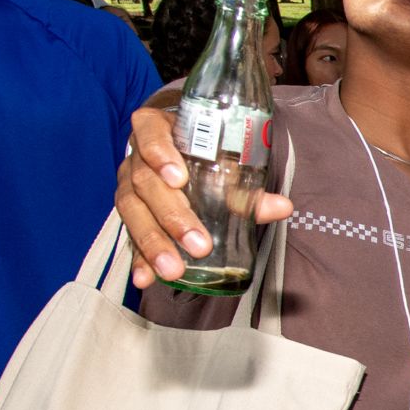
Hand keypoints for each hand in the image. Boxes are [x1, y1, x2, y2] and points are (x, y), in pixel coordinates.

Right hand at [116, 104, 292, 283]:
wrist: (176, 153)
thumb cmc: (203, 153)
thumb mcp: (222, 160)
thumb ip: (247, 185)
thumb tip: (281, 207)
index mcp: (156, 130)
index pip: (149, 132)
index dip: (159, 152)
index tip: (178, 177)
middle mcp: (137, 158)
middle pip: (146, 183)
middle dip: (172, 216)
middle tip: (198, 244)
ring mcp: (128, 185)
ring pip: (133, 212)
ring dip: (154, 244)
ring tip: (174, 270)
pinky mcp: (130, 213)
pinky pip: (129, 236)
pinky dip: (138, 259)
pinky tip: (145, 278)